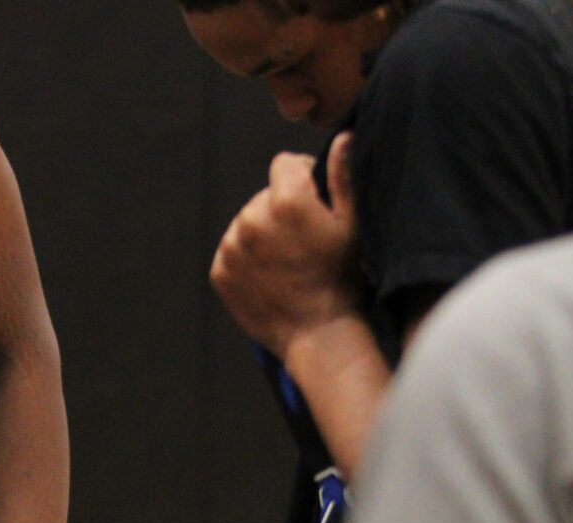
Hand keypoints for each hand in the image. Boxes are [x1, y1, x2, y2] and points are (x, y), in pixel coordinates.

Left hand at [210, 136, 359, 357]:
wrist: (319, 334)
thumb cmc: (343, 279)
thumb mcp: (353, 224)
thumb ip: (343, 176)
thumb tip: (342, 138)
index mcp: (286, 200)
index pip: (284, 164)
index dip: (302, 178)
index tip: (314, 203)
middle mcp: (252, 218)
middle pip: (264, 197)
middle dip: (280, 209)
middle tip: (302, 242)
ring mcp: (232, 247)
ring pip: (246, 224)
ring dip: (262, 235)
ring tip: (287, 263)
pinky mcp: (220, 272)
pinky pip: (232, 252)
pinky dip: (246, 260)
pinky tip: (271, 276)